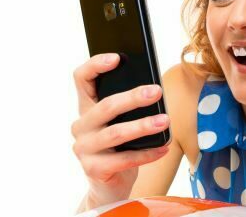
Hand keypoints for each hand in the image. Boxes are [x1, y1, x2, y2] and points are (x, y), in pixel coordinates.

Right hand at [70, 53, 170, 207]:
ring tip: (165, 121)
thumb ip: (127, 107)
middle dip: (133, 97)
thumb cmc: (120, 149)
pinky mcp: (93, 169)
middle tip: (157, 91)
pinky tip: (164, 147)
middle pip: (106, 106)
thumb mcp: (121, 123)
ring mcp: (84, 149)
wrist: (110, 187)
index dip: (95, 65)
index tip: (117, 58)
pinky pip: (124, 159)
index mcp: (86, 108)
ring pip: (116, 133)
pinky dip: (147, 153)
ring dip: (143, 126)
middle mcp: (80, 126)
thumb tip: (153, 89)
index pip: (81, 78)